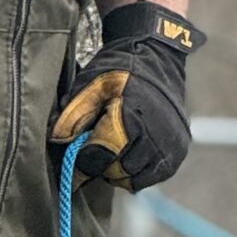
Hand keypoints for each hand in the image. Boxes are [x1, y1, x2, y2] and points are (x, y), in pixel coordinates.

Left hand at [51, 0, 206, 191]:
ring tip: (113, 148)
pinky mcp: (179, 151)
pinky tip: (129, 152)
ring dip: (119, 170)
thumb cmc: (118, 70)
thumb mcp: (88, 86)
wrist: (156, 58)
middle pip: (116, 171)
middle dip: (101, 164)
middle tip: (96, 146)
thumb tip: (57, 143)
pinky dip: (138, 170)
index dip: (81, 162)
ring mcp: (171, 145)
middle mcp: (156, 136)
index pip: (99, 158)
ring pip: (134, 178)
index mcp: (131, 118)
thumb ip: (71, 117)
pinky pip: (152, 176)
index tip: (73, 160)